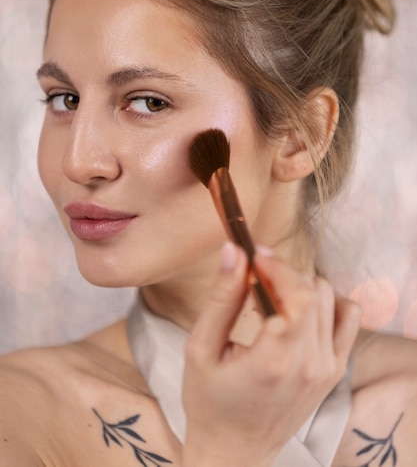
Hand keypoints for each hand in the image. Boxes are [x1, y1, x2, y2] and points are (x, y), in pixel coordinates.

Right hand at [182, 242, 361, 466]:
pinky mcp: (334, 371)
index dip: (276, 265)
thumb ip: (221, 297)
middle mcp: (311, 364)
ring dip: (301, 285)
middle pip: (314, 289)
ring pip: (330, 298)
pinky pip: (347, 318)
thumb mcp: (201, 347)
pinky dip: (326, 304)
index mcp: (275, 359)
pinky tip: (298, 310)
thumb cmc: (209, 402)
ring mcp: (328, 368)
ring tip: (270, 296)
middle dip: (283, 272)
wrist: (234, 450)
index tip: (252, 255)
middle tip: (254, 275)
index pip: (297, 291)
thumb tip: (234, 251)